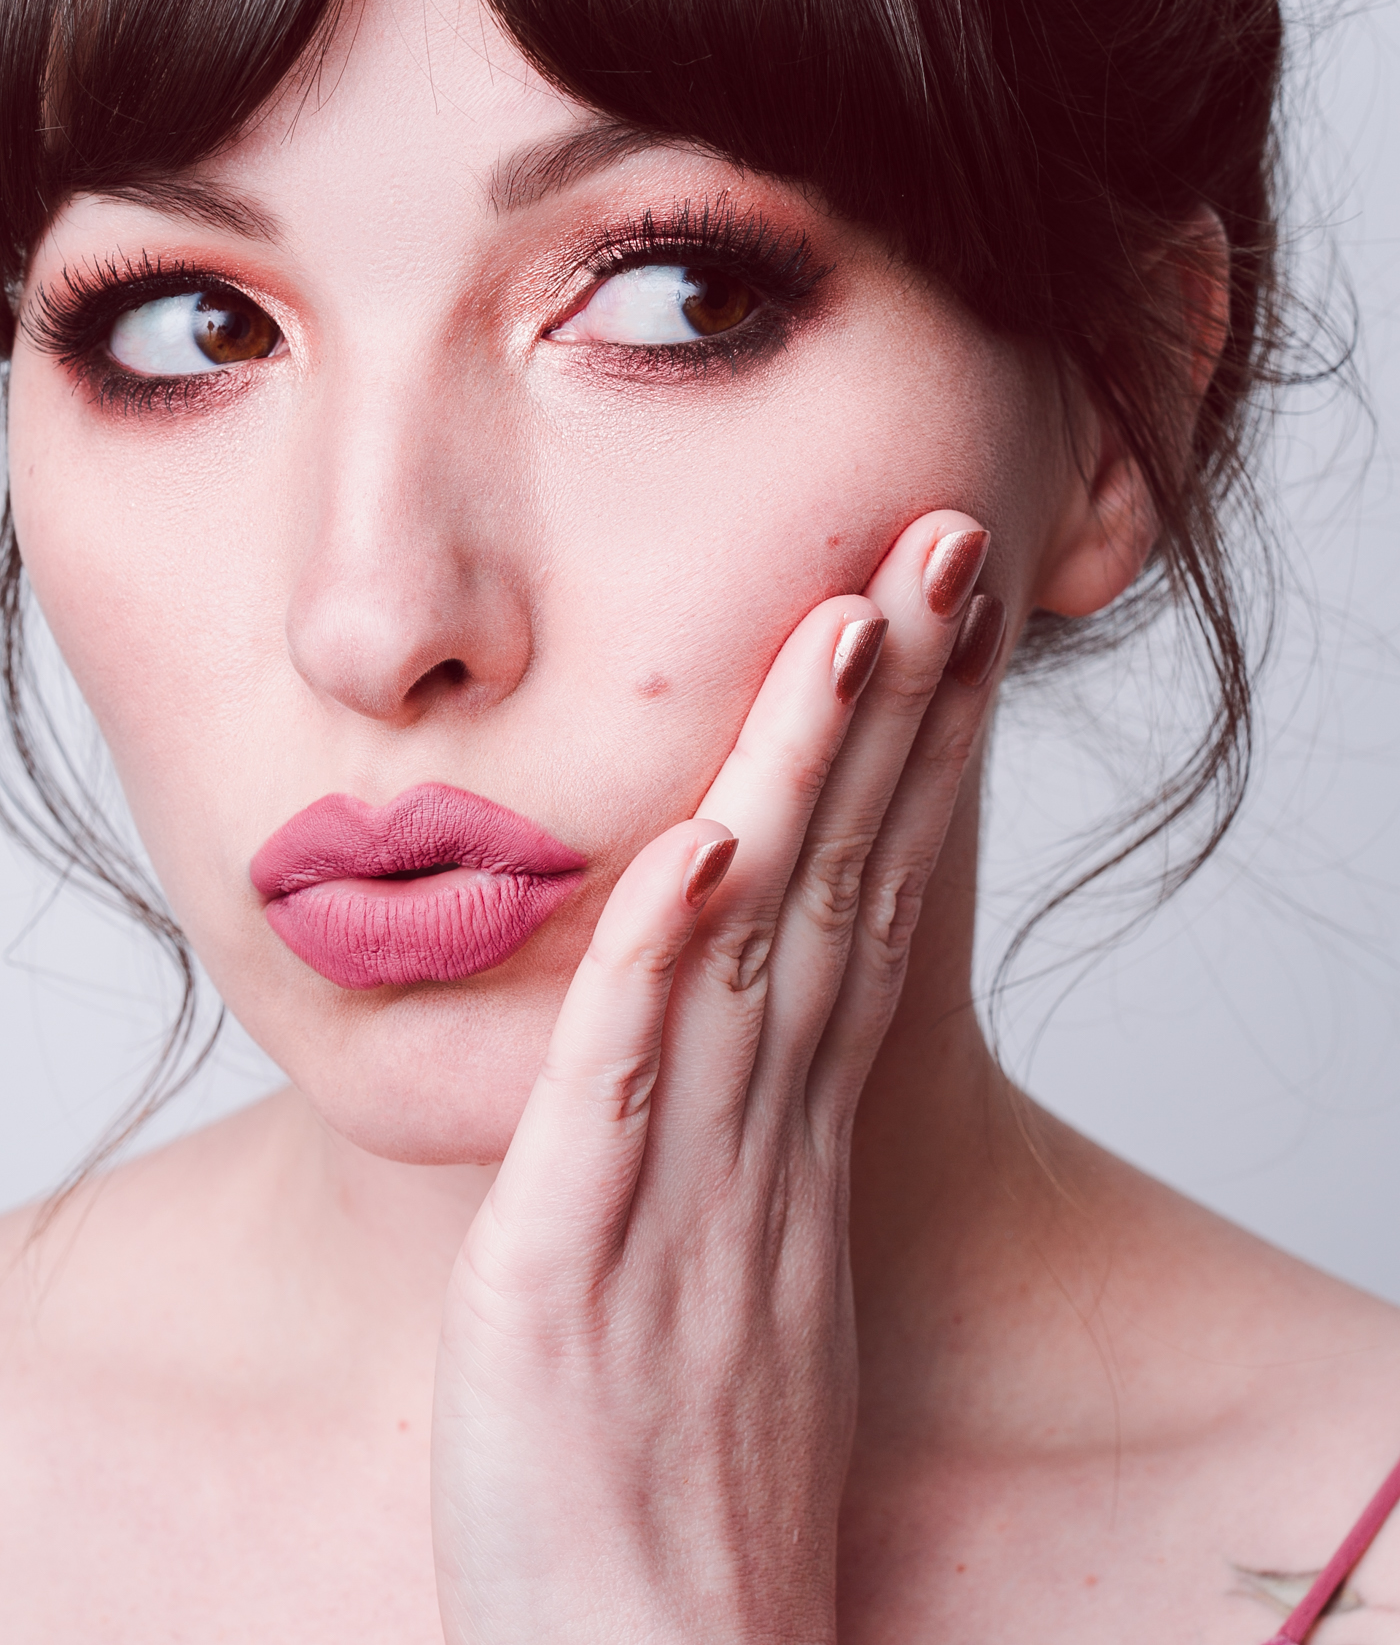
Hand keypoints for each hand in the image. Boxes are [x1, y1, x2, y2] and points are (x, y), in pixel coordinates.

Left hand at [431, 511, 1004, 1643]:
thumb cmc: (676, 1489)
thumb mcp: (737, 1277)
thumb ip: (737, 1135)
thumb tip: (737, 1004)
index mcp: (795, 1142)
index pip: (871, 900)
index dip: (914, 750)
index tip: (944, 615)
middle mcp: (763, 1148)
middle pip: (842, 885)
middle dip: (893, 708)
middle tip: (938, 547)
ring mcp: (681, 1205)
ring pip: (756, 952)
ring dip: (800, 779)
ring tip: (846, 623)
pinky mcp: (569, 1274)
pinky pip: (622, 1095)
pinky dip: (662, 964)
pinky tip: (700, 846)